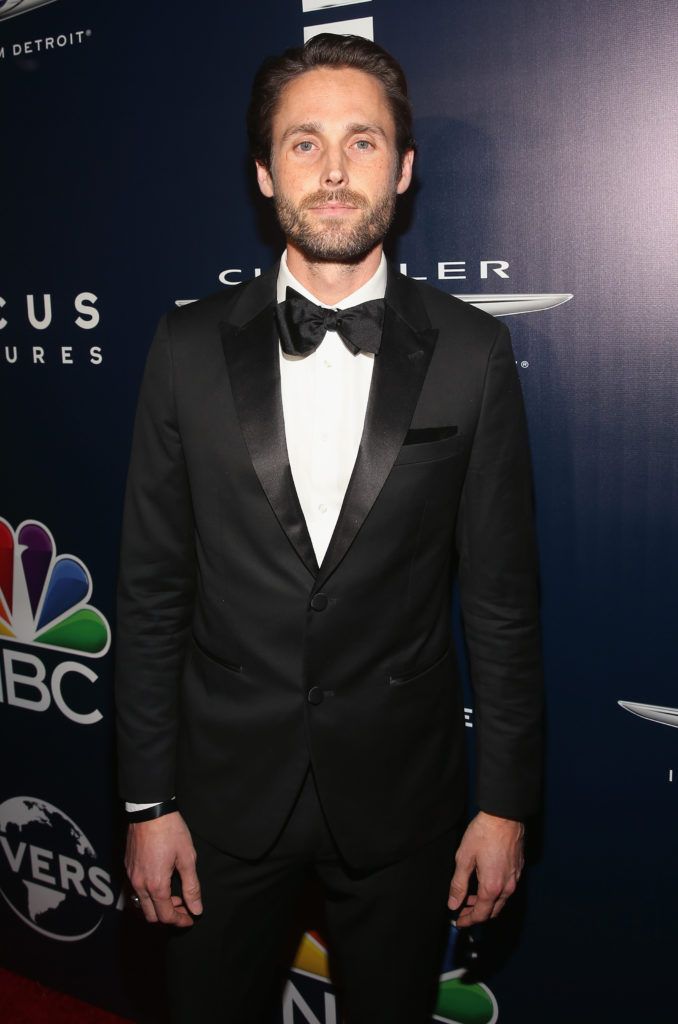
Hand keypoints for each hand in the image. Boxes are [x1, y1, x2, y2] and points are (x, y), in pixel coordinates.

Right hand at [125, 811, 202, 926]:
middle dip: (168, 916)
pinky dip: (148, 894)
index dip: (180, 921)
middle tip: (184, 906)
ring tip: (173, 894)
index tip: (191, 918)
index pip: (166, 916)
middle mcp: (140, 884)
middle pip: (151, 915)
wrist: (150, 810)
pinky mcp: (127, 867)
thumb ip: (192, 887)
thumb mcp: (187, 858)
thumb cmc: (171, 831)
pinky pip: (135, 890)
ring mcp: (131, 876)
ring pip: (141, 904)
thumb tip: (196, 909)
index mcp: (156, 885)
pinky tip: (160, 882)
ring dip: (157, 906)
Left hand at [448, 811, 523, 927]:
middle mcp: (507, 887)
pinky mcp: (518, 869)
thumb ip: (458, 884)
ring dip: (486, 904)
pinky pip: (507, 889)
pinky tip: (485, 884)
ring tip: (470, 897)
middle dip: (477, 914)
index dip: (468, 920)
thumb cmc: (483, 834)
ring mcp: (515, 878)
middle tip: (462, 912)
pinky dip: (495, 893)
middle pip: (493, 911)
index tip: (458, 922)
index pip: (481, 914)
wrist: (505, 816)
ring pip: (501, 901)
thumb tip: (453, 904)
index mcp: (492, 887)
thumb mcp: (464, 858)